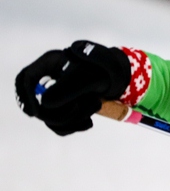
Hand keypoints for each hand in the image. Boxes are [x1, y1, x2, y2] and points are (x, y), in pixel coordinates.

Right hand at [15, 40, 130, 135]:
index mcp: (50, 64)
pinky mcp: (65, 109)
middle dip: (60, 112)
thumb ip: (68, 88)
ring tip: (95, 104)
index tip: (35, 112)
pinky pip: (61, 126)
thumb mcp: (89, 76)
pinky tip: (89, 122)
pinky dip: (74, 126)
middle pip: (37, 104)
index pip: (25, 79)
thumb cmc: (105, 71)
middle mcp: (49, 80)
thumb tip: (47, 104)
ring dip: (73, 118)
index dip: (25, 96)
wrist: (122, 78)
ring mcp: (56, 95)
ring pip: (50, 117)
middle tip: (84, 106)